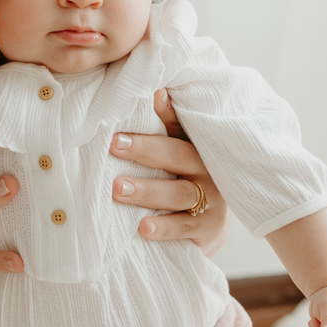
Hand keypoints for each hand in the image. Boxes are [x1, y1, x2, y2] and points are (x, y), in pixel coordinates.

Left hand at [110, 88, 231, 254]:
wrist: (206, 233)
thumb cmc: (175, 187)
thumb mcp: (167, 163)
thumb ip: (150, 140)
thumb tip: (117, 110)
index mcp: (193, 147)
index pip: (180, 124)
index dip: (167, 109)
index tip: (153, 93)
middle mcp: (206, 168)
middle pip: (177, 154)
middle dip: (145, 149)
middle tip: (114, 144)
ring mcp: (212, 198)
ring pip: (179, 192)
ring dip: (147, 190)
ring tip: (118, 188)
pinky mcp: (211, 227)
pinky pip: (185, 227)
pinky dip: (164, 227)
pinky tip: (143, 227)